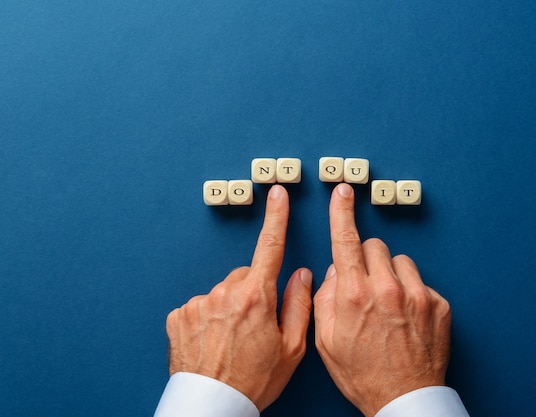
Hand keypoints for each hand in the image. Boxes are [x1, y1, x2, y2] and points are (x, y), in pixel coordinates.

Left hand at [166, 185, 312, 410]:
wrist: (212, 405)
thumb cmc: (254, 381)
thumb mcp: (291, 348)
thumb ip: (299, 304)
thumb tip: (301, 274)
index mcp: (256, 297)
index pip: (270, 247)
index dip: (277, 217)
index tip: (277, 194)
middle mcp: (224, 293)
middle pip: (244, 276)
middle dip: (252, 291)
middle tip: (254, 326)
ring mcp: (198, 303)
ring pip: (221, 292)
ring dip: (228, 307)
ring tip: (230, 339)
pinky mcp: (179, 315)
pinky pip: (199, 306)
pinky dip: (206, 318)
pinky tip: (211, 341)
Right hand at [314, 183, 451, 416]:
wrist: (404, 399)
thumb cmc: (362, 373)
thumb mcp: (326, 339)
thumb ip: (326, 297)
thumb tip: (336, 271)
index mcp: (355, 295)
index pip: (346, 240)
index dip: (342, 212)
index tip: (343, 192)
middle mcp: (388, 289)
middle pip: (374, 246)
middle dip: (365, 259)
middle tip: (364, 285)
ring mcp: (417, 295)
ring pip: (399, 261)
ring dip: (390, 274)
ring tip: (387, 304)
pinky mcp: (439, 304)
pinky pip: (420, 282)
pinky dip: (410, 292)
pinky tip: (406, 317)